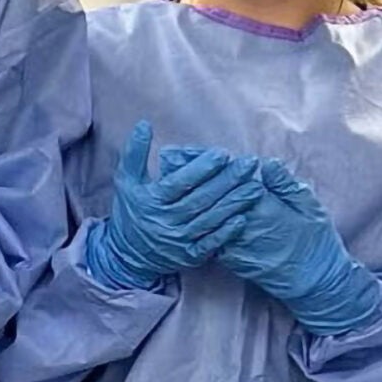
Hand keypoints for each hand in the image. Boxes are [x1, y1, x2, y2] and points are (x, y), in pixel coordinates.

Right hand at [86, 121, 260, 289]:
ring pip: (211, 219)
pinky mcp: (190, 256)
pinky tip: (243, 218)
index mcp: (152, 200)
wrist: (128, 253)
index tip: (222, 154)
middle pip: (201, 199)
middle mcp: (167, 221)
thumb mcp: (126, 180)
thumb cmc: (130, 210)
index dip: (202, 168)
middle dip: (227, 181)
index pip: (180, 182)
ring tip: (256, 186)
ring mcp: (179, 240)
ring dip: (235, 203)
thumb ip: (134, 153)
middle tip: (249, 164)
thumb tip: (144, 124)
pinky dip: (227, 232)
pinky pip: (212, 244)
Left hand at [215, 158, 381, 334]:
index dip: (230, 169)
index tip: (228, 160)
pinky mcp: (229, 260)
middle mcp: (245, 227)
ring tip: (207, 189)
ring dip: (208, 202)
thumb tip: (267, 162)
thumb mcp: (310, 208)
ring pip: (211, 216)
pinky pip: (210, 236)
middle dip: (214, 183)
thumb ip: (286, 184)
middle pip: (218, 197)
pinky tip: (207, 212)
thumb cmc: (315, 241)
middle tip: (212, 171)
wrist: (315, 283)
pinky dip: (207, 222)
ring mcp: (234, 245)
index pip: (236, 181)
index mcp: (265, 210)